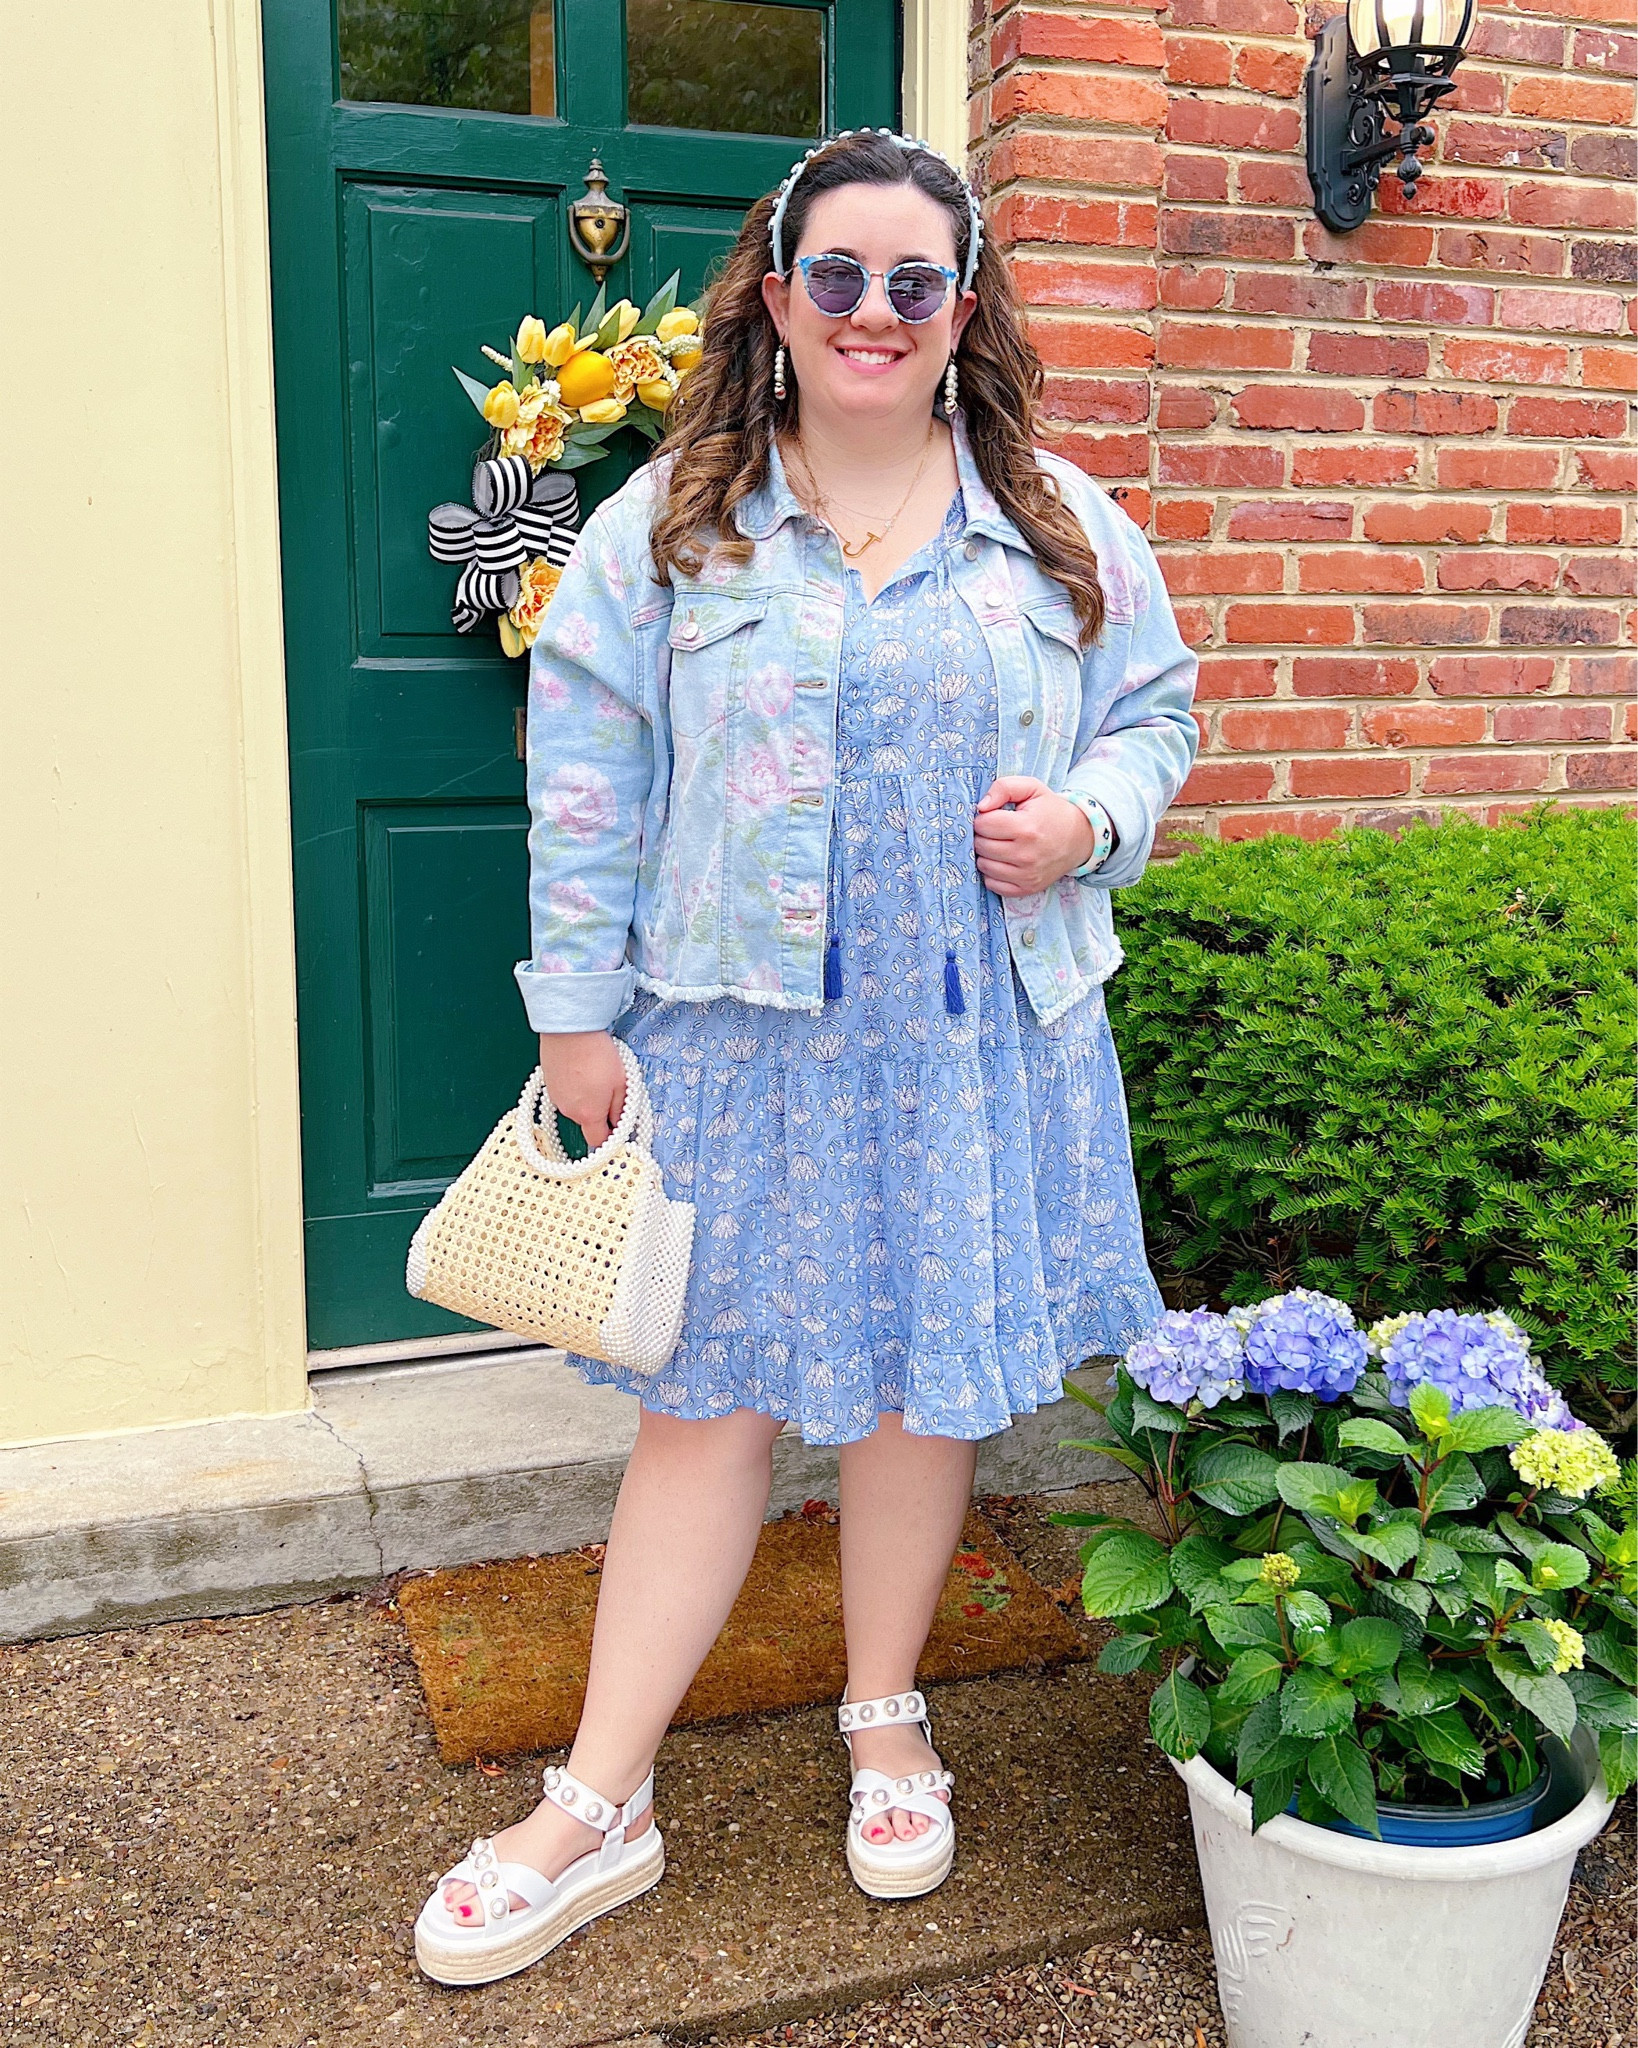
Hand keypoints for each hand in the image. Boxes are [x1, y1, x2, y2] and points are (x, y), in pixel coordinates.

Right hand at [538, 1031, 626, 1146]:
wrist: (570, 1030)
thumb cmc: (597, 1055)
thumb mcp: (621, 1084)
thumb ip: (620, 1109)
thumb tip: (619, 1124)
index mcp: (588, 1115)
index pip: (598, 1142)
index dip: (610, 1137)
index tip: (617, 1126)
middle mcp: (568, 1111)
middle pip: (586, 1121)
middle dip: (599, 1111)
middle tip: (610, 1089)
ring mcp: (556, 1097)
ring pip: (575, 1106)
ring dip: (585, 1097)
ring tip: (594, 1074)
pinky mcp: (548, 1083)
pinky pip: (564, 1093)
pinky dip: (573, 1087)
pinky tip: (580, 1068)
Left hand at [973, 776, 1099, 896]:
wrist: (1079, 837)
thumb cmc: (1052, 811)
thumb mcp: (1032, 788)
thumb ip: (1003, 788)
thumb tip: (981, 807)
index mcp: (1026, 827)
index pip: (982, 824)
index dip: (983, 817)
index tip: (994, 816)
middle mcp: (1026, 855)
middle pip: (980, 845)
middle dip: (983, 835)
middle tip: (997, 830)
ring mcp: (1027, 875)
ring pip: (983, 866)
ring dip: (986, 854)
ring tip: (1000, 844)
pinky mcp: (1027, 888)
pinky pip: (992, 884)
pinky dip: (992, 873)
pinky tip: (1003, 861)